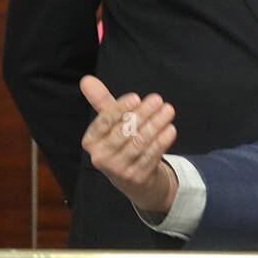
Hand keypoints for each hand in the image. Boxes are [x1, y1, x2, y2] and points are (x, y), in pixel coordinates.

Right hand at [79, 75, 177, 216]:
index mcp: (91, 142)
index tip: (136, 97)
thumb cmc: (120, 141)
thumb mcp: (110, 123)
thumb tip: (87, 79)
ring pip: (139, 143)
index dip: (119, 109)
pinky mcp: (137, 176)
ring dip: (155, 125)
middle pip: (123, 132)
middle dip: (142, 114)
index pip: (103, 123)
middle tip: (158, 99)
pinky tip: (170, 128)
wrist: (133, 178)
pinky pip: (150, 156)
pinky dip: (161, 142)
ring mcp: (119, 169)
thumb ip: (101, 101)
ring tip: (168, 110)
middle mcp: (101, 157)